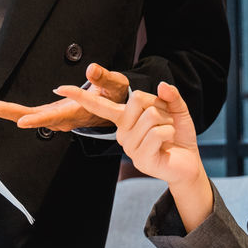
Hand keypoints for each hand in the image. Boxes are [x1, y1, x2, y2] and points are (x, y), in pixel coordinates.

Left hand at [0, 62, 130, 130]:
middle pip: (31, 118)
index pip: (55, 117)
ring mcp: (55, 117)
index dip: (37, 120)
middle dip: (8, 112)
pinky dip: (12, 110)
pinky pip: (29, 114)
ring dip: (6, 111)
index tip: (21, 121)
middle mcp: (62, 118)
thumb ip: (104, 77)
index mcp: (76, 112)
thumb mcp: (115, 85)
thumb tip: (91, 69)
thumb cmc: (114, 97)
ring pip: (27, 116)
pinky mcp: (51, 113)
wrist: (114, 110)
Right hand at [55, 79, 212, 232]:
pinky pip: (158, 133)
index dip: (80, 96)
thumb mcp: (175, 110)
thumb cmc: (176, 135)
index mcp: (124, 118)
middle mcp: (122, 132)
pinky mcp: (140, 158)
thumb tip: (162, 85)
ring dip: (167, 122)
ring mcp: (129, 146)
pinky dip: (170, 133)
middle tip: (165, 121)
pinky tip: (167, 144)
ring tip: (166, 134)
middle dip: (160, 105)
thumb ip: (170, 95)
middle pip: (138, 98)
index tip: (59, 89)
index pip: (99, 105)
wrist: (187, 162)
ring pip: (150, 115)